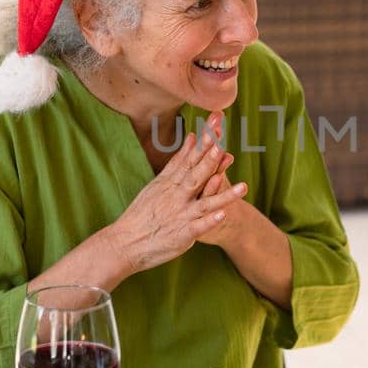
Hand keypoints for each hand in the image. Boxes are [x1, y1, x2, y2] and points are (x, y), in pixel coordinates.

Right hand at [113, 113, 245, 272]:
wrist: (124, 243)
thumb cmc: (143, 213)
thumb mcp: (158, 183)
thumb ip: (178, 162)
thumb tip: (193, 137)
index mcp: (170, 182)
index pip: (190, 158)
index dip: (205, 142)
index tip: (216, 124)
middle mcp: (176, 196)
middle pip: (196, 175)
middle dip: (210, 159)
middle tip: (222, 144)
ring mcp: (180, 215)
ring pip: (205, 203)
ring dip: (224, 195)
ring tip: (243, 187)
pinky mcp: (182, 235)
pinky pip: (198, 228)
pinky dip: (210, 222)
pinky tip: (223, 215)